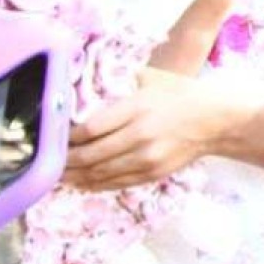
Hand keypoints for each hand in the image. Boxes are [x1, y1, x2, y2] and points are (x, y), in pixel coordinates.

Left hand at [64, 67, 252, 190]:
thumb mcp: (153, 79)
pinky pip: (115, 183)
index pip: (90, 129)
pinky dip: (94, 184)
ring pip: (99, 173)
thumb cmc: (183, 95)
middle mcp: (140, 136)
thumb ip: (123, 81)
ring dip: (74, 176)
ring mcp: (146, 158)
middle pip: (90, 155)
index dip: (67, 137)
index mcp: (138, 108)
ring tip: (57, 175)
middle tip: (46, 161)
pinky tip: (81, 182)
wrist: (217, 121)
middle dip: (65, 161)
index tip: (55, 137)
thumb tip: (93, 83)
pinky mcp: (152, 173)